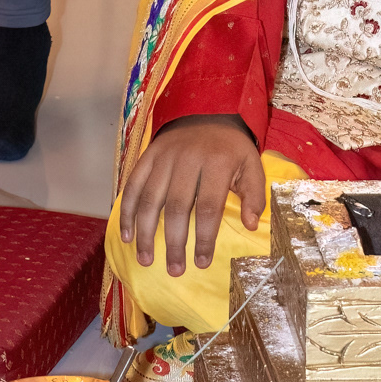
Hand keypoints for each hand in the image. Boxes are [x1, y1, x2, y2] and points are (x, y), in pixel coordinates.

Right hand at [118, 114, 264, 275]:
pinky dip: (127, 211)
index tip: (202, 263)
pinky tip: (126, 235)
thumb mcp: (251, 164)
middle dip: (174, 243)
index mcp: (216, 162)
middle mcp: (188, 159)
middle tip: (175, 270)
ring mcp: (165, 156)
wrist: (207, 111)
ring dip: (146, 232)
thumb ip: (254, 193)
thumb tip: (250, 224)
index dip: (204, 238)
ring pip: (150, 198)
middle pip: (177, 207)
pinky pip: (133, 184)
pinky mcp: (148, 155)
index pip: (208, 207)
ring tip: (147, 260)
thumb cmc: (230, 147)